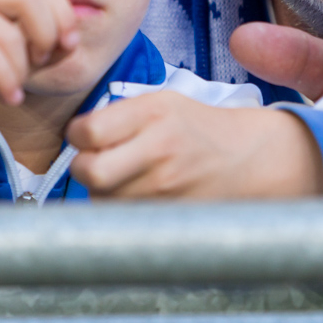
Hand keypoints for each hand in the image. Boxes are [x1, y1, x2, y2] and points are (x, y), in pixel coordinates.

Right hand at [0, 0, 78, 160]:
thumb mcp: (10, 62)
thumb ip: (39, 48)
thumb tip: (73, 40)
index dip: (63, 17)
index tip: (65, 49)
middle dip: (47, 35)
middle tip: (40, 66)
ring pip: (10, 33)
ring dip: (21, 69)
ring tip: (14, 89)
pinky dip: (4, 79)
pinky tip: (7, 97)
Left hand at [67, 92, 322, 198]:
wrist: (246, 159)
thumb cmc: (197, 128)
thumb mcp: (162, 103)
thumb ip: (119, 116)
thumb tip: (76, 138)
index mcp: (154, 111)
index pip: (87, 131)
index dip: (79, 136)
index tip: (87, 138)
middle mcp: (160, 148)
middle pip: (90, 171)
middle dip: (84, 169)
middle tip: (95, 164)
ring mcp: (167, 185)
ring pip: (103, 201)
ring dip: (103, 193)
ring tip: (124, 180)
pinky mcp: (171, 213)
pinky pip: (125, 220)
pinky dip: (122, 212)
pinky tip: (138, 197)